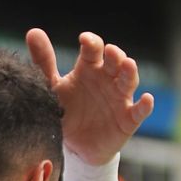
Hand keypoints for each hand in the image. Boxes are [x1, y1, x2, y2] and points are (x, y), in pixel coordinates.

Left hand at [26, 28, 152, 163]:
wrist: (74, 148)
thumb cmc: (66, 111)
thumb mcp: (52, 87)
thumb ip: (43, 62)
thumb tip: (33, 32)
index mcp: (88, 69)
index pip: (93, 50)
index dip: (91, 43)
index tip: (84, 40)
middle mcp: (107, 79)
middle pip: (114, 61)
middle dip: (114, 55)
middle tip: (110, 51)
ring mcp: (119, 98)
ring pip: (129, 81)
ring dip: (130, 72)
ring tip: (128, 64)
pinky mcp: (128, 119)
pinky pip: (139, 111)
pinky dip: (145, 105)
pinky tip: (147, 99)